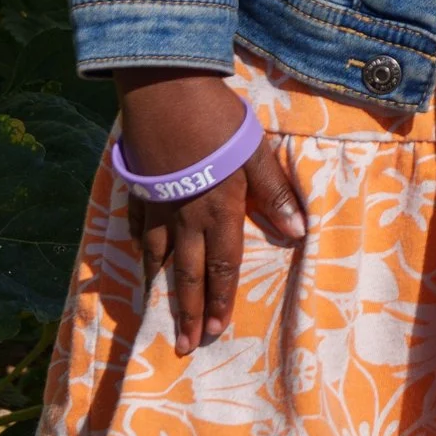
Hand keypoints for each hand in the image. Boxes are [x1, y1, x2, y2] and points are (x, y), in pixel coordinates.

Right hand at [114, 68, 305, 357]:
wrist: (162, 89)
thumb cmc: (216, 118)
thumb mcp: (256, 152)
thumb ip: (275, 193)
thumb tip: (297, 232)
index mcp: (219, 211)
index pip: (223, 268)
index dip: (221, 302)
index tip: (217, 333)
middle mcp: (185, 218)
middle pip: (187, 274)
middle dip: (189, 312)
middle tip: (186, 345)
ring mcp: (156, 205)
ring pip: (157, 257)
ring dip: (161, 290)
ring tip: (160, 315)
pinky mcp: (137, 189)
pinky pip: (138, 230)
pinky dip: (141, 251)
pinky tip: (142, 261)